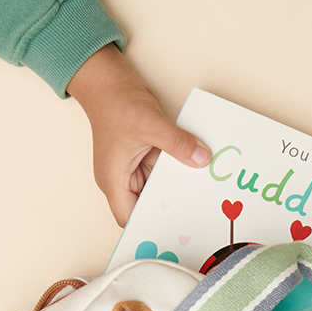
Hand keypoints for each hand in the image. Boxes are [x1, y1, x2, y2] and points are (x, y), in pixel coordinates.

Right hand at [67, 45, 210, 226]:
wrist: (110, 82)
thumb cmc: (116, 104)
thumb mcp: (150, 124)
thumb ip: (177, 144)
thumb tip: (201, 158)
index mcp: (113, 180)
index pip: (128, 217)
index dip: (148, 225)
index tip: (172, 228)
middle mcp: (121, 180)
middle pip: (146, 206)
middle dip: (168, 208)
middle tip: (194, 213)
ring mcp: (133, 170)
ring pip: (157, 189)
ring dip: (175, 188)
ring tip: (199, 193)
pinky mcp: (144, 159)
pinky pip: (162, 172)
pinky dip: (176, 171)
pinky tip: (195, 170)